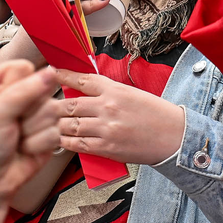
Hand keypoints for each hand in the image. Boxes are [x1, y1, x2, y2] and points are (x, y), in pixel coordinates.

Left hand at [0, 61, 61, 204]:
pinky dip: (40, 143)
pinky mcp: (48, 134)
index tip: (10, 97)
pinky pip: (57, 130)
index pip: (22, 68)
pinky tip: (26, 149)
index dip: (21, 81)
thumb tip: (51, 71)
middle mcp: (18, 100)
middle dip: (30, 110)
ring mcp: (35, 117)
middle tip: (12, 123)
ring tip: (17, 139)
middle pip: (43, 89)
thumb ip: (26, 89)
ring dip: (34, 129)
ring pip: (53, 109)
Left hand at [54, 69, 184, 164]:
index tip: (52, 74)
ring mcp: (106, 128)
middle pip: (69, 104)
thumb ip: (109, 93)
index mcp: (116, 90)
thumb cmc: (157, 115)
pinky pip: (76, 144)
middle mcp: (108, 107)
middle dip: (56, 107)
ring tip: (56, 125)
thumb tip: (84, 93)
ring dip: (59, 126)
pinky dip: (67, 142)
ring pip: (68, 125)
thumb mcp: (133, 94)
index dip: (63, 76)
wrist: (175, 136)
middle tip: (48, 108)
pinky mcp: (106, 148)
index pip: (82, 80)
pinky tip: (65, 139)